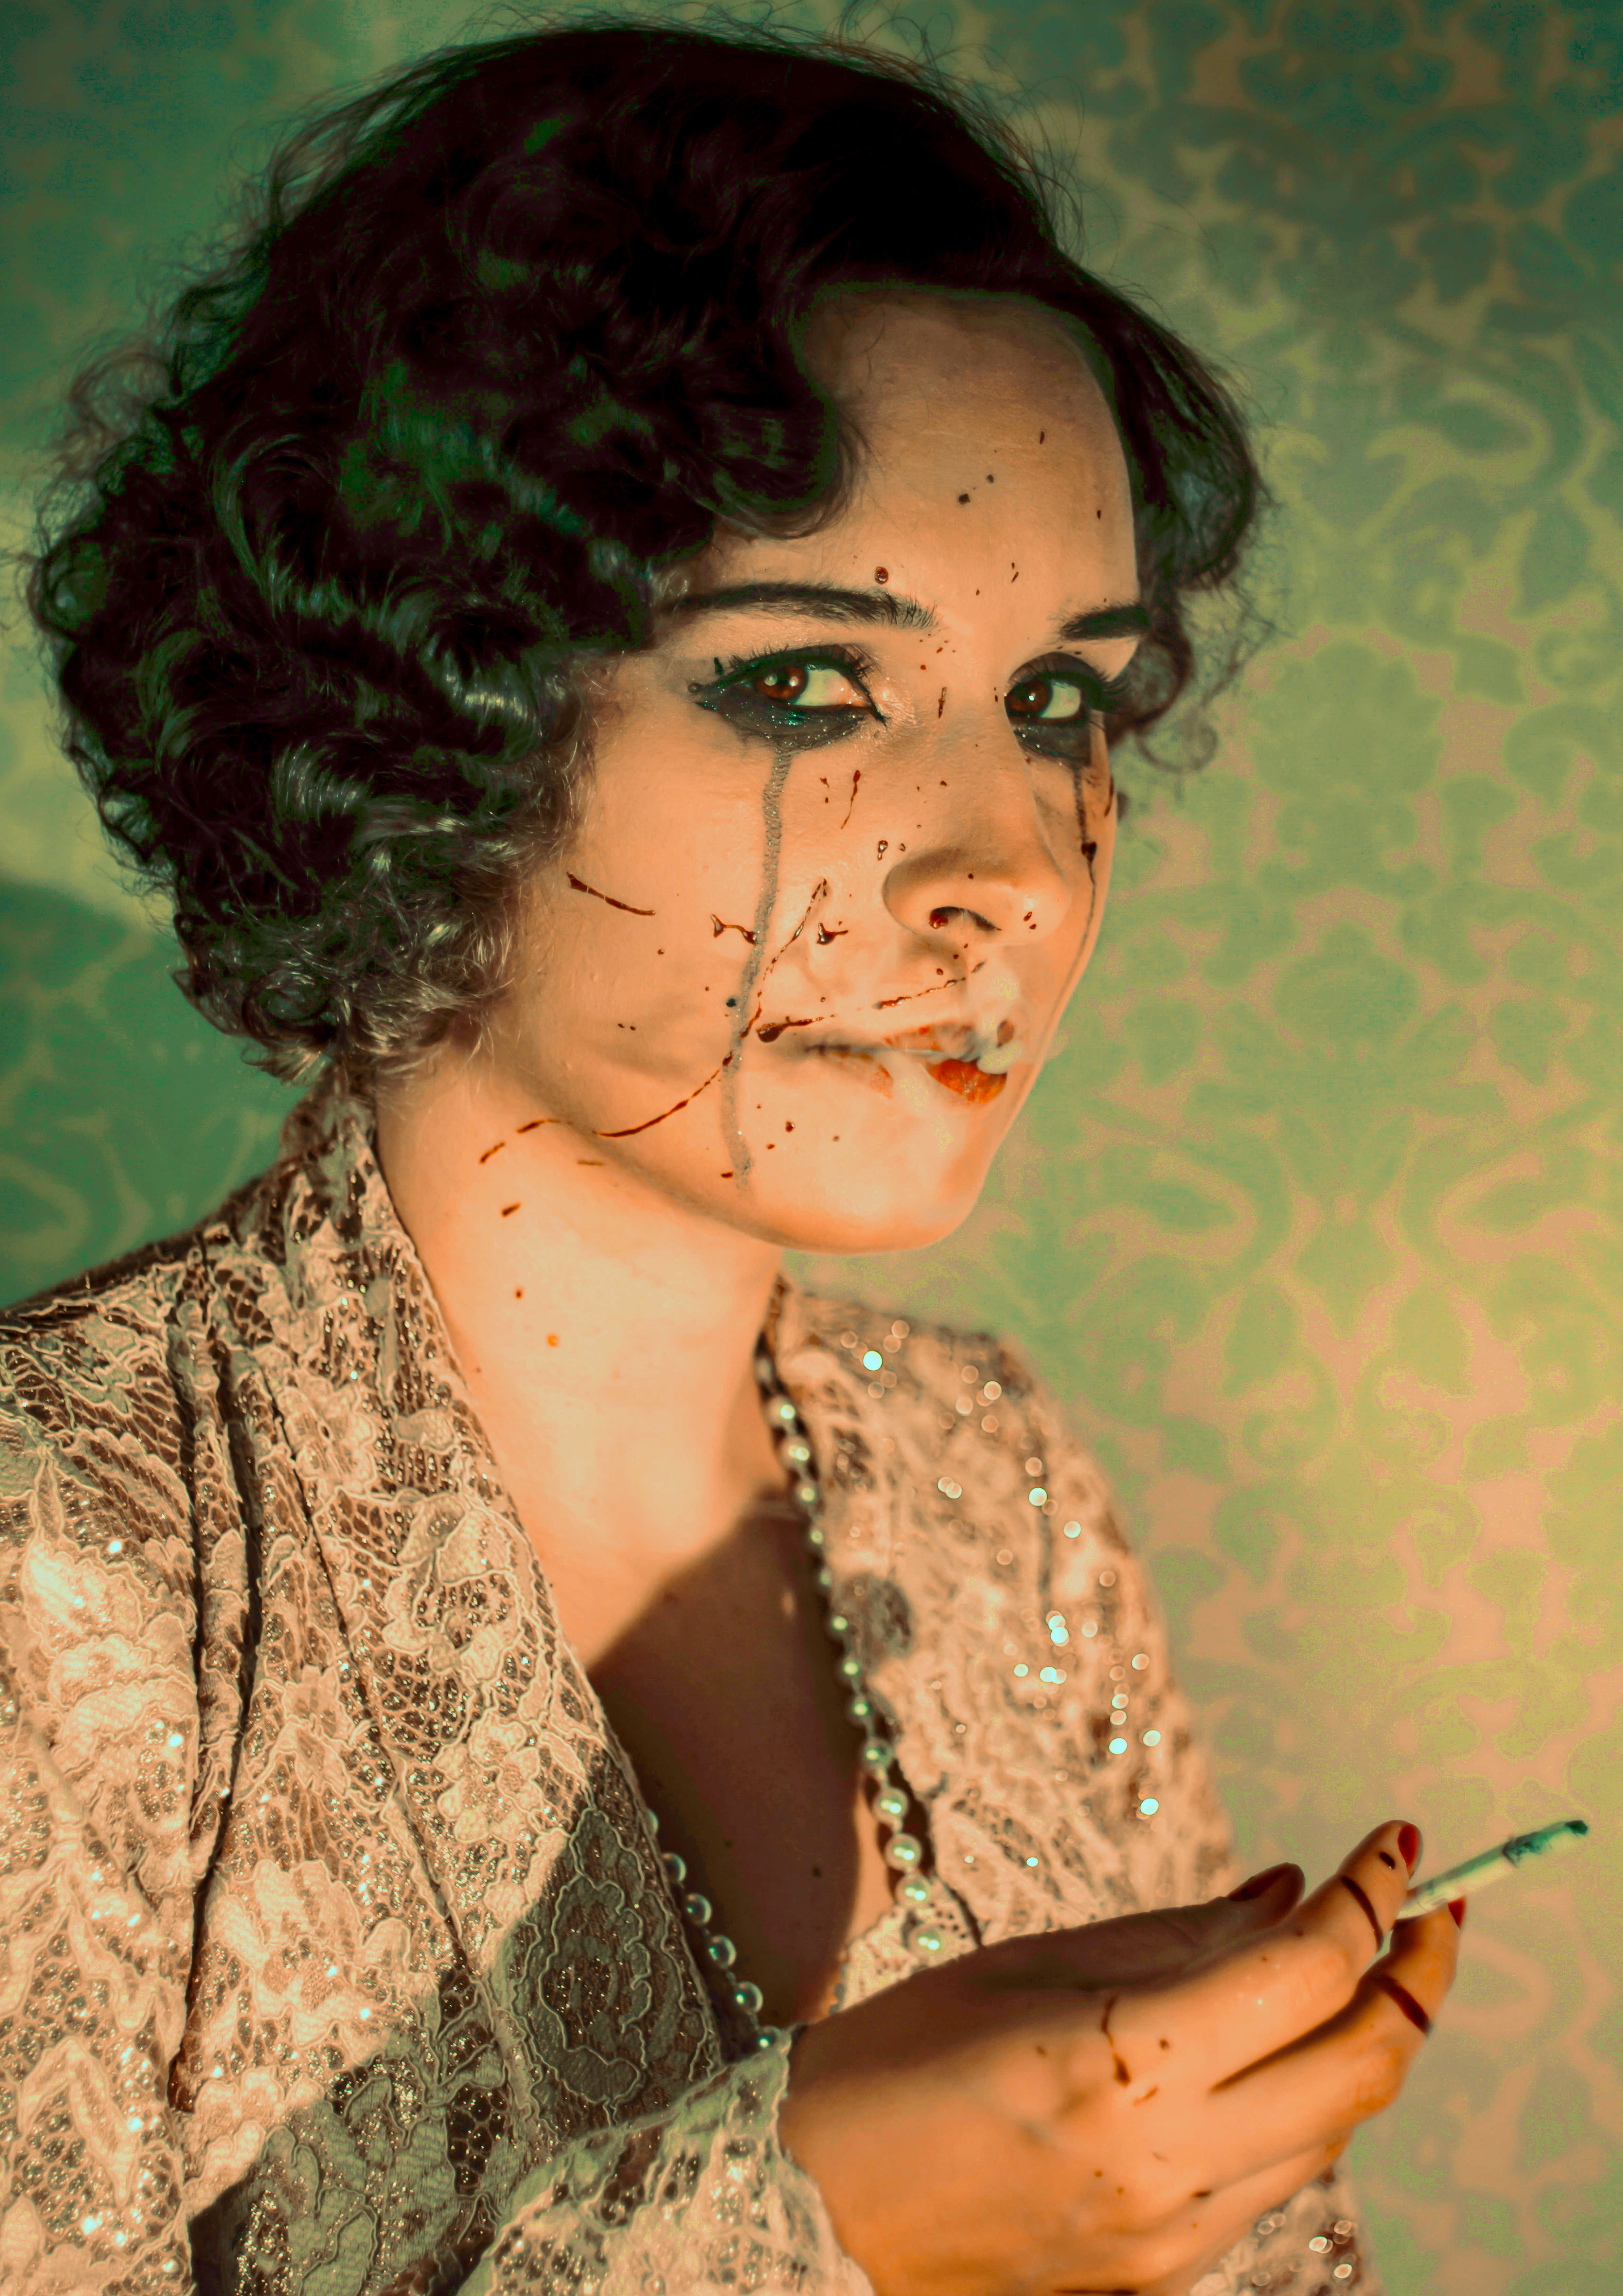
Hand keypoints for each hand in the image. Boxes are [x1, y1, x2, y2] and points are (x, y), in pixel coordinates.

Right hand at [778, 1819, 1460, 2295]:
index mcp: (1122, 2064)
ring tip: (1357, 1968)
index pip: (1308, 1970)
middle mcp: (1168, 2160)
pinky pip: (1277, 2180)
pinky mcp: (1166, 2273)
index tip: (1397, 1839)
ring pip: (1333, 2128)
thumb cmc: (896, 2067)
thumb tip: (1292, 1896)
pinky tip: (1277, 2050)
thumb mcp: (1024, 1969)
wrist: (817, 2214)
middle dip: (1420, 1975)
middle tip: (1431, 1903)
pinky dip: (1303, 2103)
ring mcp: (1175, 2231)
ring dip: (1365, 2040)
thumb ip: (1174, 1937)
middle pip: (1363, 2067)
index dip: (1374, 1893)